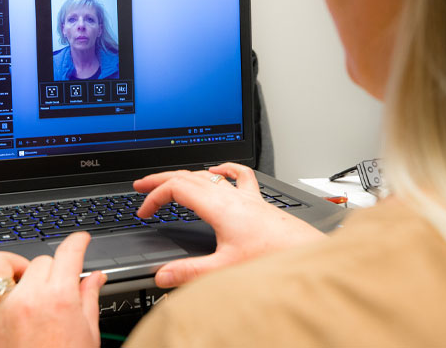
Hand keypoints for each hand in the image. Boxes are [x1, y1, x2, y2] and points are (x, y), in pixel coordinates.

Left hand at [0, 232, 106, 347]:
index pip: (69, 253)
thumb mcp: (87, 335)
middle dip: (51, 269)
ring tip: (23, 282)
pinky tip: (2, 297)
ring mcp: (1, 309)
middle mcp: (28, 299)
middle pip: (40, 259)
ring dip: (12, 268)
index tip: (80, 240)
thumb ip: (89, 299)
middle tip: (57, 286)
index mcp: (58, 299)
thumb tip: (95, 279)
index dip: (78, 241)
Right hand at [134, 163, 324, 287]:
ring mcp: (245, 195)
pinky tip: (219, 171)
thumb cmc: (272, 257)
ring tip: (171, 181)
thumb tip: (162, 274)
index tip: (143, 212)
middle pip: (188, 175)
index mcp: (218, 206)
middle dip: (161, 179)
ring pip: (208, 174)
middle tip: (141, 186)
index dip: (154, 196)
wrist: (304, 253)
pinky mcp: (258, 201)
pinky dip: (223, 170)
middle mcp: (231, 195)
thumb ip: (190, 272)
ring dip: (185, 175)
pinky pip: (239, 175)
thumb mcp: (224, 267)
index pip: (176, 188)